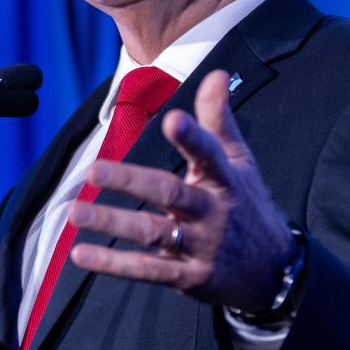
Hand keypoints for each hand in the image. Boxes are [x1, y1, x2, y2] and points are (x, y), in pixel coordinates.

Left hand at [68, 69, 294, 310]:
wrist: (274, 272)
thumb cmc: (245, 204)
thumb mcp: (239, 161)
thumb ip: (218, 119)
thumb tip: (216, 73)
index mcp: (225, 180)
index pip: (210, 154)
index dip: (193, 137)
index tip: (173, 119)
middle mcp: (212, 212)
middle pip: (170, 194)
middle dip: (131, 183)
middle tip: (93, 171)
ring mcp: (200, 247)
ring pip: (152, 233)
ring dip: (112, 224)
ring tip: (75, 213)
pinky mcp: (188, 277)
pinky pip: (147, 270)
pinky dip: (113, 263)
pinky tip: (80, 254)